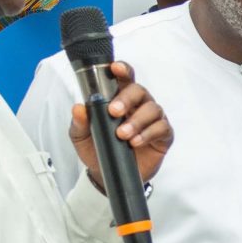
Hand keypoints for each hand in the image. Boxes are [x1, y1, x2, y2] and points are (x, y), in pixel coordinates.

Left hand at [69, 59, 170, 186]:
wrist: (107, 174)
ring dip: (137, 121)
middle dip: (127, 99)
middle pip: (139, 91)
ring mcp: (152, 120)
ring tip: (123, 135)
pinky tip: (136, 142)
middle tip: (114, 112)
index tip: (115, 68)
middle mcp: (138, 105)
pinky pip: (162, 128)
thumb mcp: (81, 137)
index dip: (123, 70)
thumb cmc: (97, 150)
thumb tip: (78, 108)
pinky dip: (148, 134)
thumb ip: (80, 122)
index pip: (124, 79)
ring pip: (152, 109)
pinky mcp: (163, 136)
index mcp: (119, 99)